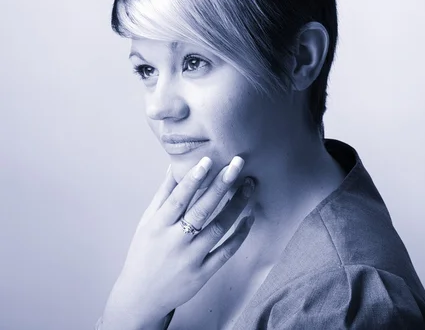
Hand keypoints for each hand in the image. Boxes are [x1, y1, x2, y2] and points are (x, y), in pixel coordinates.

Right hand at [100, 156, 254, 329]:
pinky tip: (249, 218)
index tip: (208, 160)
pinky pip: (226, 252)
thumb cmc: (144, 253)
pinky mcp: (203, 274)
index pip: (178, 199)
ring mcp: (191, 259)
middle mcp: (175, 241)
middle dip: (221, 185)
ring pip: (218, 228)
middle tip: (238, 164)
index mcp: (158, 226)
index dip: (193, 180)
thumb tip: (174, 165)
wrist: (141, 297)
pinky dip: (240, 235)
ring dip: (236, 205)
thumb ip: (163, 194)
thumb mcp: (147, 222)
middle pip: (202, 210)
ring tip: (249, 185)